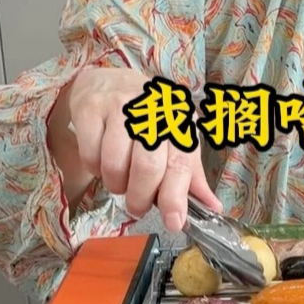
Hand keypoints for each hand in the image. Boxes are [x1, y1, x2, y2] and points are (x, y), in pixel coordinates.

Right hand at [65, 68, 222, 230]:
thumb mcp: (174, 140)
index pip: (181, 163)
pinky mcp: (91, 110)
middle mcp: (154, 109)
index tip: (174, 222)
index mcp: (180, 120)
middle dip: (140, 197)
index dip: (176, 196)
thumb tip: (212, 208)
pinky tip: (101, 161)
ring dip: (115, 184)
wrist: (108, 81)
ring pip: (115, 164)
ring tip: (119, 180)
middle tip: (137, 206)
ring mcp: (120, 107)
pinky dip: (94, 168)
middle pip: (147, 167)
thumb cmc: (148, 116)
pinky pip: (91, 155)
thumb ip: (190, 175)